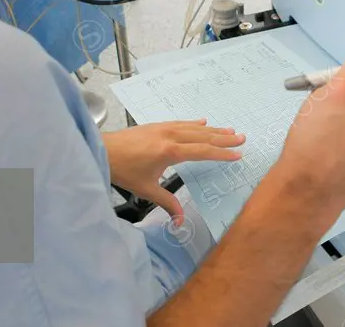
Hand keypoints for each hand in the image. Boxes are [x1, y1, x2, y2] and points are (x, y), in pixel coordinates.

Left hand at [103, 120, 244, 219]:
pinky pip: (181, 123)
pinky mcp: (156, 125)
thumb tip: (180, 222)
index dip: (221, 153)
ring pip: (193, 128)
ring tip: (229, 129)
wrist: (103, 151)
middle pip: (202, 136)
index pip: (202, 152)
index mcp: (170, 152)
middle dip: (223, 138)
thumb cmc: (124, 171)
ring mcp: (163, 128)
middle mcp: (170, 136)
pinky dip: (194, 123)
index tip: (237, 154)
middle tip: (242, 137)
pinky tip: (202, 121)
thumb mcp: (146, 189)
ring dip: (212, 129)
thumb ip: (167, 203)